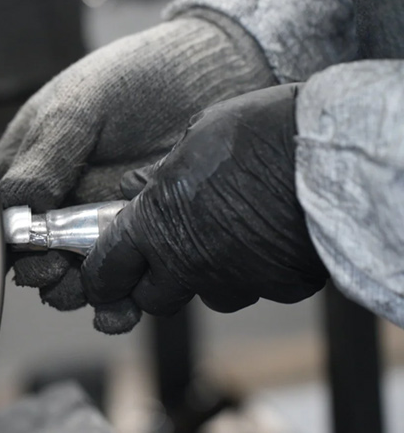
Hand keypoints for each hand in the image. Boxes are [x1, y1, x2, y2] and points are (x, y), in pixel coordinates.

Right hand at [0, 13, 276, 313]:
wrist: (213, 76)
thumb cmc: (135, 78)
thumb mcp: (80, 106)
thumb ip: (45, 155)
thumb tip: (13, 208)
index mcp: (32, 168)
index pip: (5, 217)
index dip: (9, 240)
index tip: (28, 245)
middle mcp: (61, 203)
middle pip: (35, 257)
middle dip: (41, 273)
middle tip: (57, 269)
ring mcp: (102, 226)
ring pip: (74, 278)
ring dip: (75, 294)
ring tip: (90, 290)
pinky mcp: (143, 242)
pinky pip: (123, 283)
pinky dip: (118, 304)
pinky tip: (123, 308)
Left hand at [82, 84, 328, 333]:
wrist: (331, 157)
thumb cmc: (258, 134)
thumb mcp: (193, 139)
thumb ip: (160, 174)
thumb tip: (135, 188)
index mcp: (156, 225)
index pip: (107, 272)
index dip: (101, 280)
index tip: (103, 281)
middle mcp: (189, 262)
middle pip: (154, 299)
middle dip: (155, 282)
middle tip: (168, 254)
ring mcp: (236, 279)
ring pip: (209, 295)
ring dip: (208, 276)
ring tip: (229, 236)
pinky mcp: (279, 287)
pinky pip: (259, 288)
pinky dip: (258, 270)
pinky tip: (271, 237)